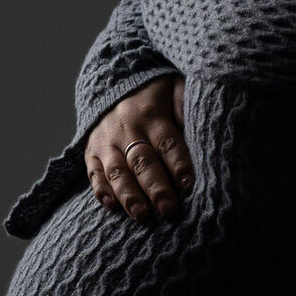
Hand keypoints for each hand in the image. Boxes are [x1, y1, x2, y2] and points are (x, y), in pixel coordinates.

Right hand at [85, 74, 192, 221]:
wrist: (114, 81)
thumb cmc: (156, 94)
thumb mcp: (175, 90)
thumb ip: (186, 108)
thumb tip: (204, 130)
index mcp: (152, 114)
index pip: (167, 142)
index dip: (178, 164)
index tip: (188, 185)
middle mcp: (127, 128)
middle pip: (142, 160)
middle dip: (155, 187)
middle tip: (168, 209)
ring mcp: (106, 140)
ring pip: (116, 170)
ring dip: (128, 194)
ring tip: (141, 214)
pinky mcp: (91, 150)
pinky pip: (93, 172)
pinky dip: (101, 189)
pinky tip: (111, 205)